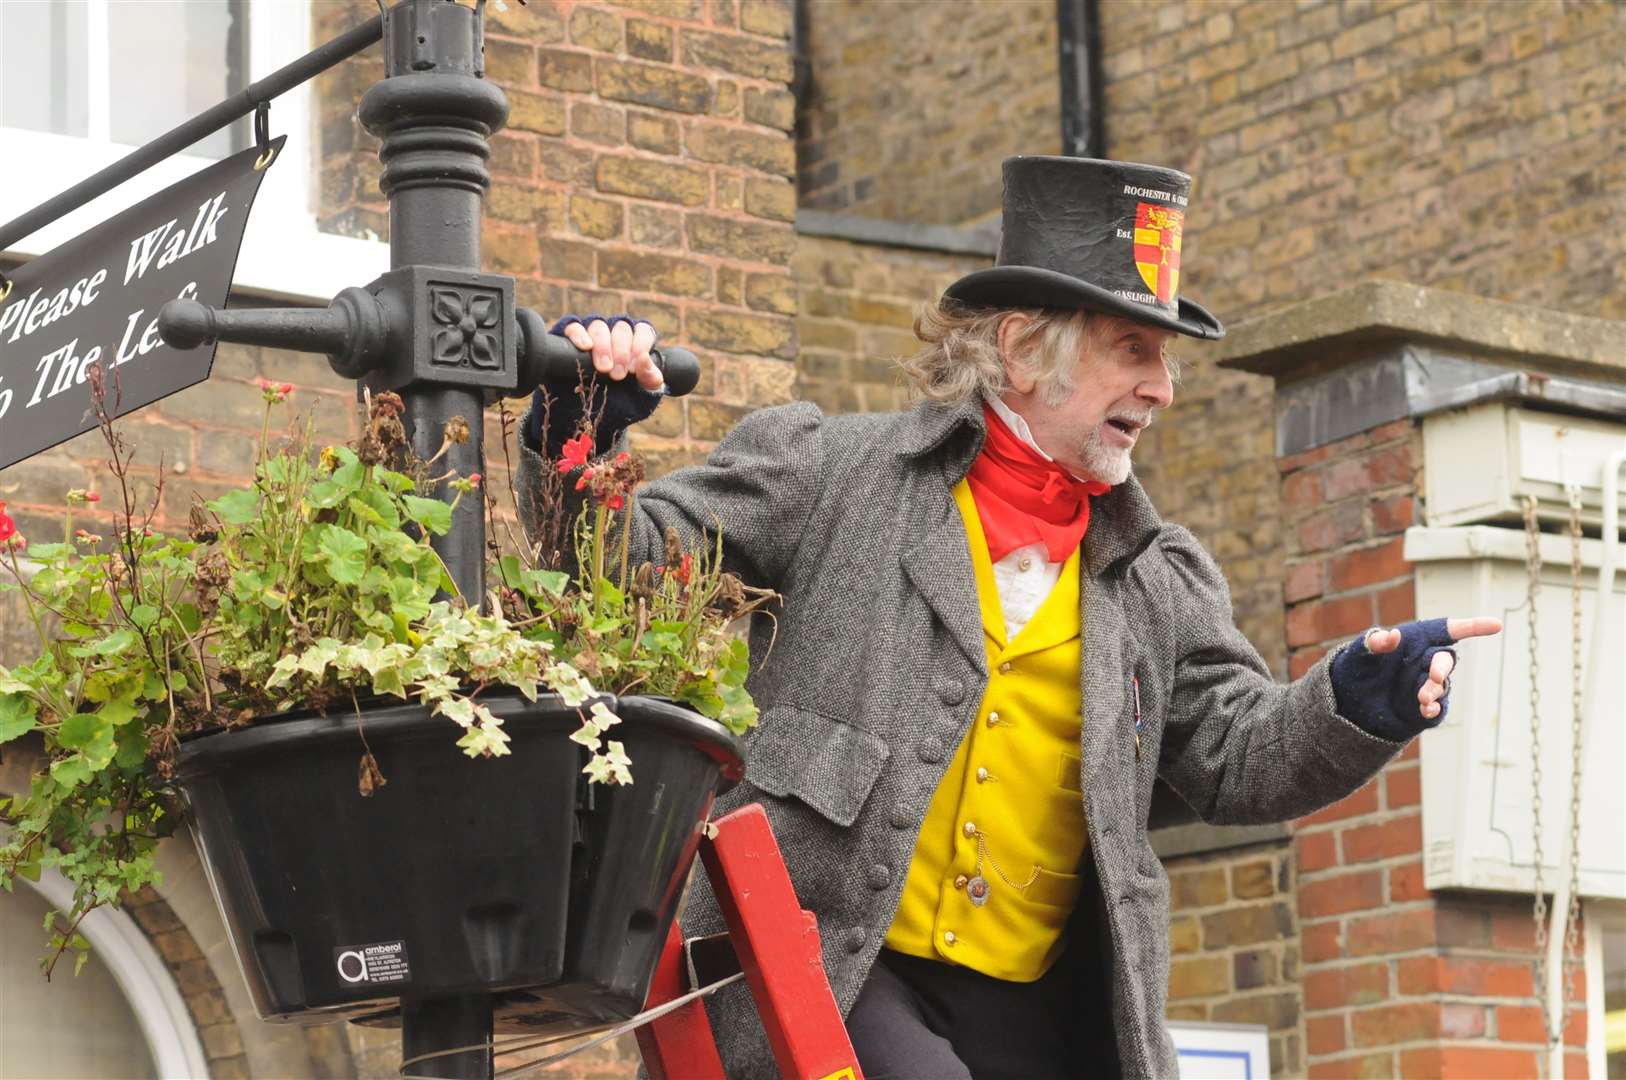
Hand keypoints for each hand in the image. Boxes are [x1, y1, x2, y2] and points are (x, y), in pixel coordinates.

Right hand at [560, 318, 663, 391]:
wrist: (590, 414)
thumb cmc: (621, 398)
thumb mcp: (641, 392)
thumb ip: (650, 378)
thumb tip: (645, 359)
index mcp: (636, 340)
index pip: (642, 330)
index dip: (640, 346)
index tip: (633, 368)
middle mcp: (615, 332)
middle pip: (621, 329)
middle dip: (621, 352)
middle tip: (618, 375)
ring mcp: (593, 332)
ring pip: (599, 327)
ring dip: (602, 346)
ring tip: (604, 368)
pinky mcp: (571, 336)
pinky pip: (574, 327)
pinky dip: (579, 335)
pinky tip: (585, 347)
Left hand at [1363, 616, 1501, 720]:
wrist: (1350, 701)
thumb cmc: (1358, 667)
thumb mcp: (1359, 653)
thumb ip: (1374, 642)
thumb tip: (1392, 635)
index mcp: (1415, 640)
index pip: (1446, 630)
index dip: (1472, 627)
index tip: (1495, 625)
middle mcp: (1425, 661)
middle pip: (1445, 660)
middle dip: (1442, 668)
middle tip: (1434, 677)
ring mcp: (1427, 685)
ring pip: (1442, 686)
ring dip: (1435, 690)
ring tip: (1421, 697)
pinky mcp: (1424, 708)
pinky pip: (1437, 709)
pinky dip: (1434, 710)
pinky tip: (1425, 710)